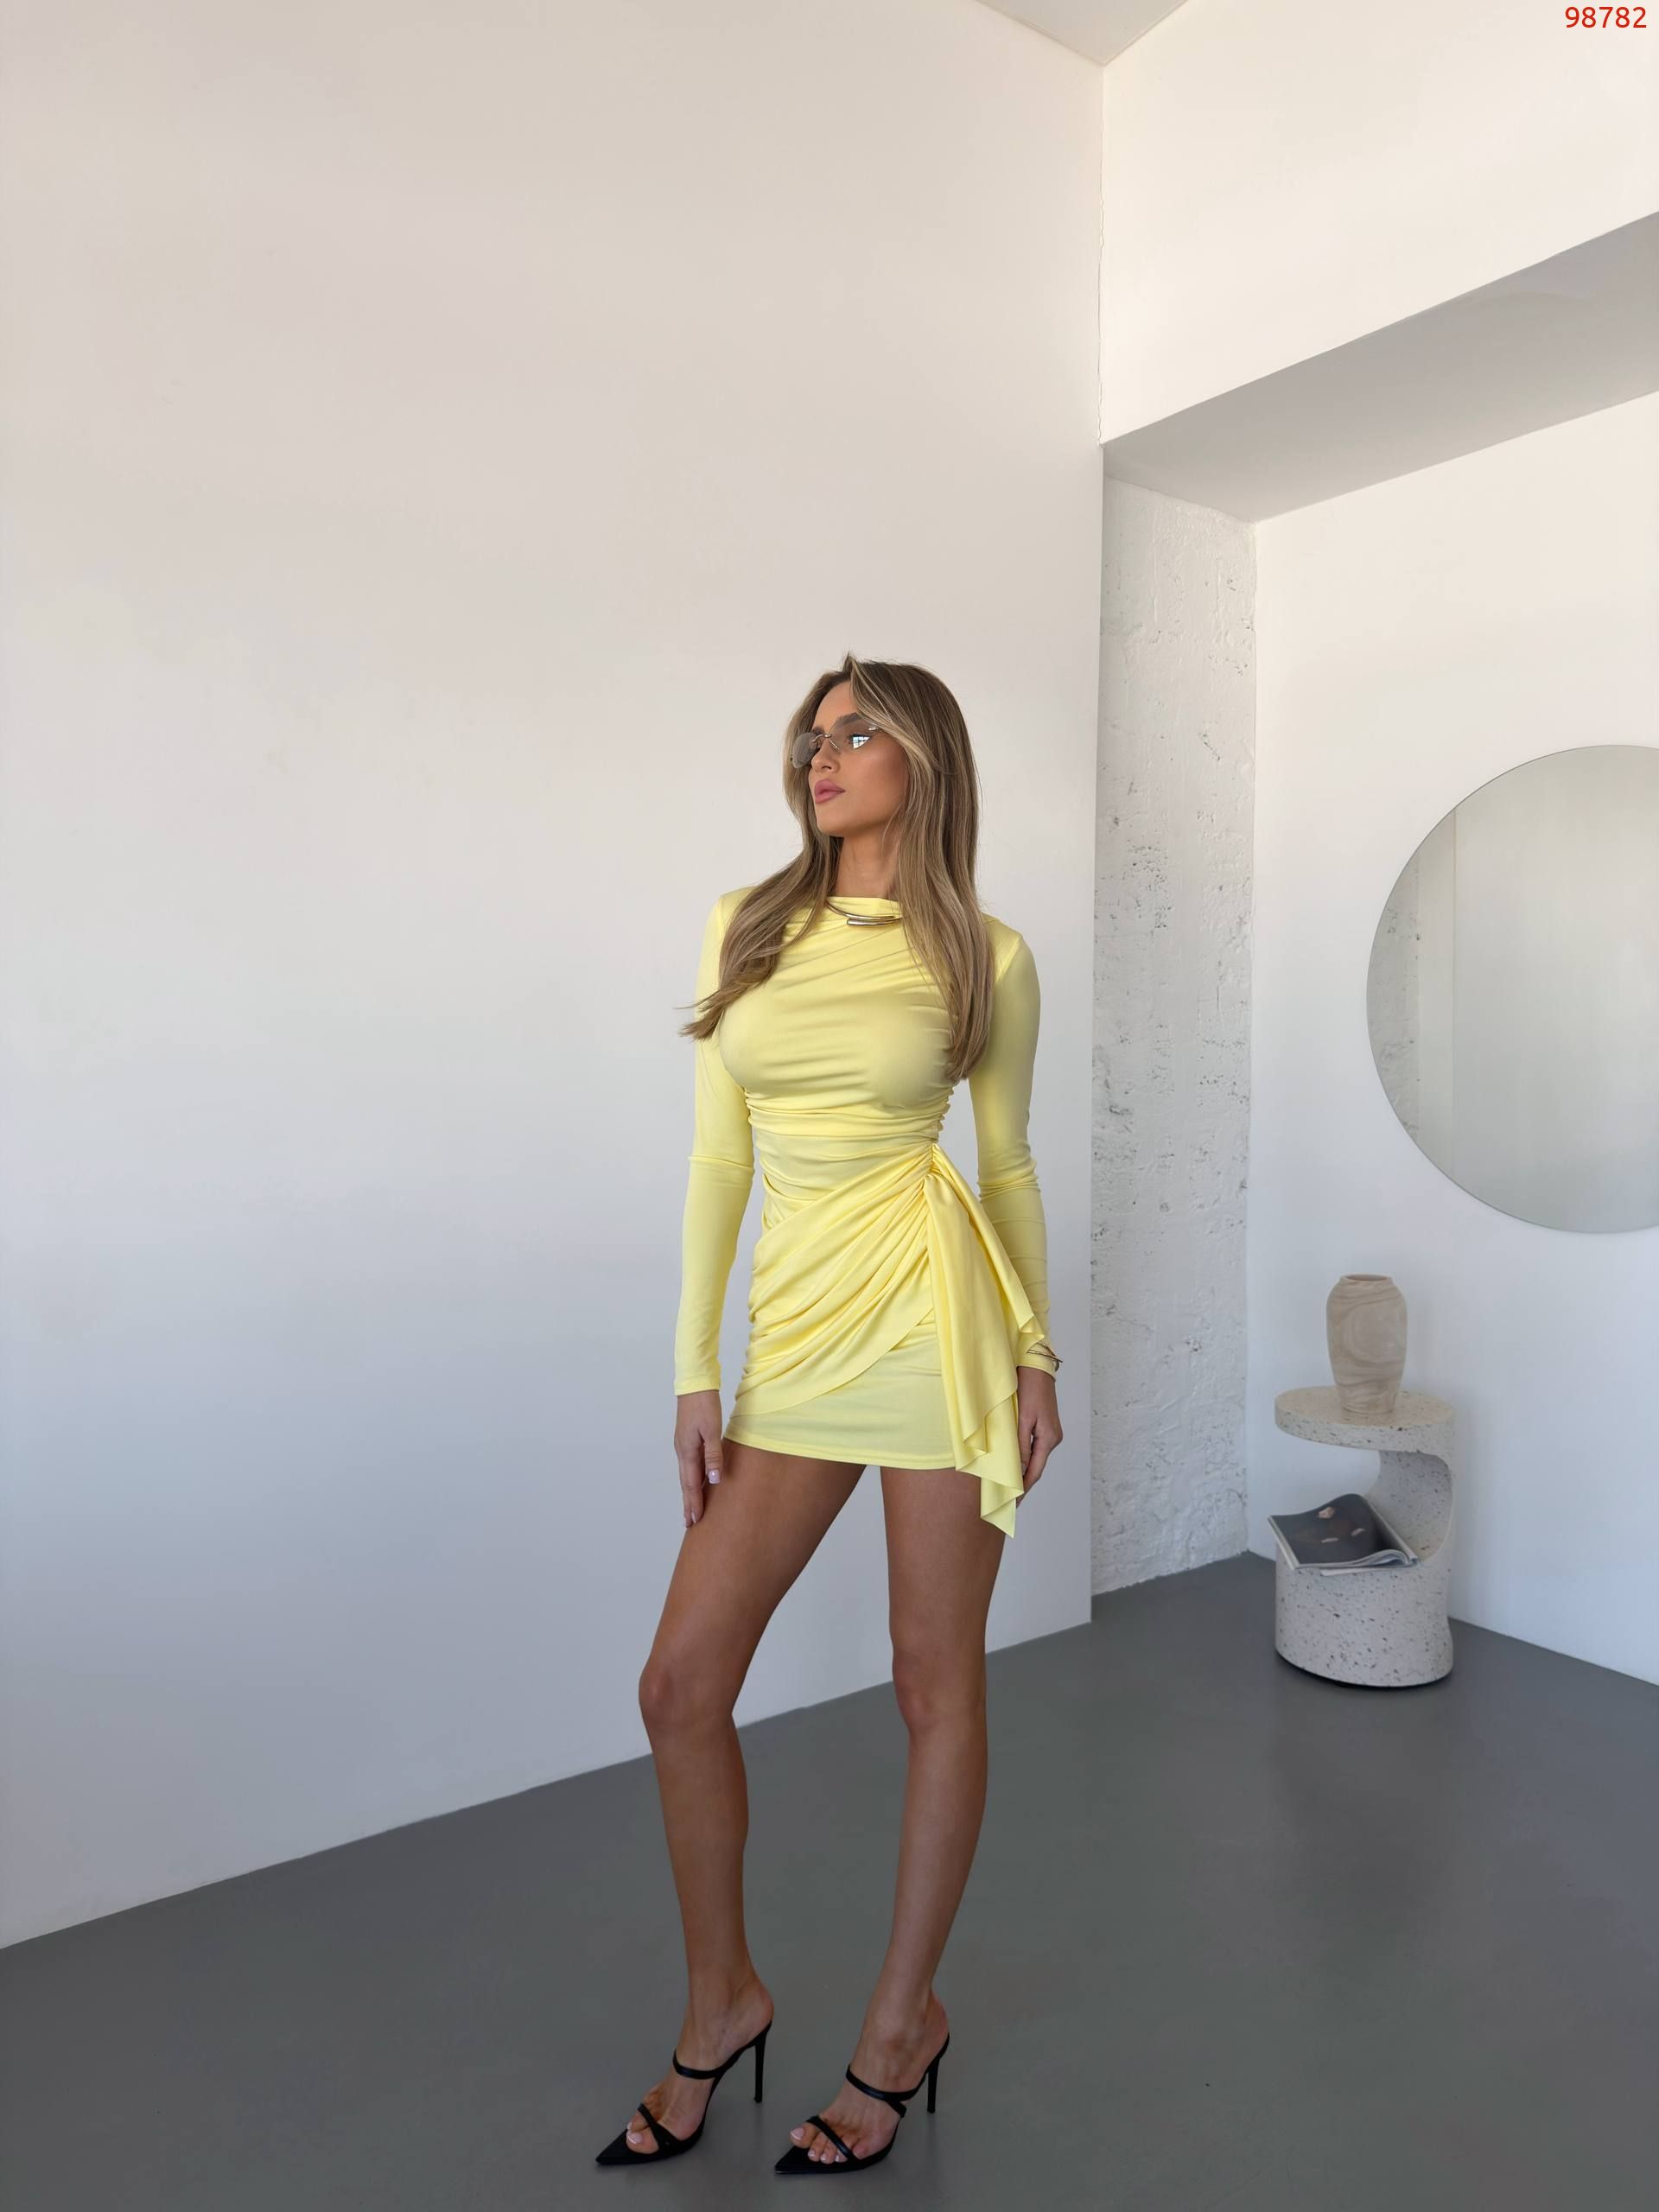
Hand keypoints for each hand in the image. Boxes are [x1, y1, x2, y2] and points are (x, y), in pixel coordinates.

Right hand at [674, 1390, 725, 1527]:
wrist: (695, 1384)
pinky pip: (689, 1466)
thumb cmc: (704, 1405)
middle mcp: (682, 1451)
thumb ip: (713, 1455)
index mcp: (687, 1451)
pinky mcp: (687, 1440)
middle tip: (689, 1523)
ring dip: (689, 1493)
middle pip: (686, 1483)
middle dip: (688, 1503)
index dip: (694, 1503)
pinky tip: (698, 1482)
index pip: (691, 1484)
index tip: (694, 1521)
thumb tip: (714, 1480)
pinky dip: (692, 1479)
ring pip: (687, 1475)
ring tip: (691, 1508)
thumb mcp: (712, 1430)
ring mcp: (683, 1445)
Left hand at [1014, 1366, 1061, 1499]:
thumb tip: (1021, 1469)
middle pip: (1037, 1466)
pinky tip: (1017, 1461)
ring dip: (1024, 1469)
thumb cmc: (1028, 1389)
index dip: (1024, 1488)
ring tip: (1010, 1482)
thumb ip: (1022, 1445)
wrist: (1036, 1368)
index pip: (1035, 1471)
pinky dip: (1027, 1456)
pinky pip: (1036, 1447)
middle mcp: (1054, 1438)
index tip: (1015, 1502)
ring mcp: (1052, 1432)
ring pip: (1036, 1457)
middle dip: (1024, 1481)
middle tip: (1009, 1497)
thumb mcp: (1022, 1419)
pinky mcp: (1047, 1426)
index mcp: (1049, 1438)